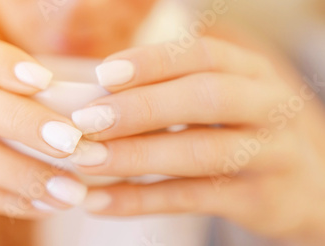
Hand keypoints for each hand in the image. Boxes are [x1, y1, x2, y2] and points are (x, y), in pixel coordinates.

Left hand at [71, 37, 324, 243]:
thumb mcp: (226, 98)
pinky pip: (192, 199)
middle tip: (88, 120)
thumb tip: (98, 90)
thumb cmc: (246, 128)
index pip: (202, 55)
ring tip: (87, 160)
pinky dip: (141, 201)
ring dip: (137, 156)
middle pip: (205, 98)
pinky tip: (99, 201)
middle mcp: (267, 106)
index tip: (104, 74)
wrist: (309, 183)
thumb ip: (175, 89)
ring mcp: (269, 155)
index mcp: (251, 71)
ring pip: (200, 152)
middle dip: (142, 107)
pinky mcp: (259, 200)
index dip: (152, 63)